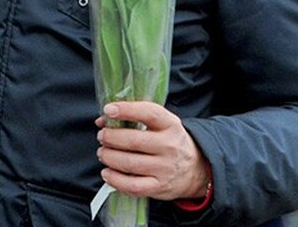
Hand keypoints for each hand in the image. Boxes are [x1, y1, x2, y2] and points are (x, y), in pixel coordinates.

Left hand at [96, 102, 210, 200]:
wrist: (194, 170)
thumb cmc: (171, 144)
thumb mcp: (162, 126)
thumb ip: (136, 118)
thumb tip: (103, 120)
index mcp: (171, 125)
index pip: (149, 113)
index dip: (127, 110)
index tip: (109, 109)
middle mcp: (169, 146)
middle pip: (133, 141)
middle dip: (110, 137)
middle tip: (102, 136)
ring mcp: (165, 168)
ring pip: (129, 163)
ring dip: (109, 157)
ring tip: (103, 153)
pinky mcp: (158, 187)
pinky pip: (131, 185)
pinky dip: (114, 179)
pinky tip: (107, 172)